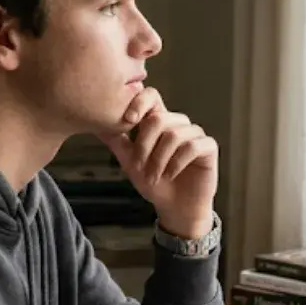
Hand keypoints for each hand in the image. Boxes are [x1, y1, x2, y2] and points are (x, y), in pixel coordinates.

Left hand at [97, 88, 217, 239]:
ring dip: (159, 159)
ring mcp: (195, 134)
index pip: (151, 96)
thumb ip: (117, 142)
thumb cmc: (155, 184)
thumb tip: (96, 125)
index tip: (128, 120)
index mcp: (159, 122)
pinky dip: (176, 163)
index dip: (139, 102)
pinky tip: (170, 175)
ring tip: (154, 176)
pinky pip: (192, 146)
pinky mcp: (208, 148)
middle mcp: (178, 124)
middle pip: (159, 118)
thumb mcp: (130, 162)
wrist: (175, 208)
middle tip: (139, 167)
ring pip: (174, 134)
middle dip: (144, 145)